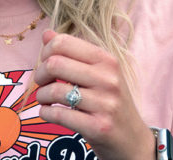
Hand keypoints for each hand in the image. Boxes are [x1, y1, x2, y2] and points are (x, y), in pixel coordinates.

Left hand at [34, 31, 154, 159]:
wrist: (132, 139)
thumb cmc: (110, 102)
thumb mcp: (99, 73)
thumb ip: (73, 52)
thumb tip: (47, 33)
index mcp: (107, 60)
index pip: (63, 42)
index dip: (46, 51)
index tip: (45, 63)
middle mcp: (108, 79)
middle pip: (55, 64)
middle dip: (40, 74)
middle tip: (41, 83)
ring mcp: (105, 104)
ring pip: (54, 90)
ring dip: (41, 96)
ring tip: (44, 99)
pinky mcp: (98, 127)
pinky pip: (59, 115)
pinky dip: (45, 113)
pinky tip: (48, 112)